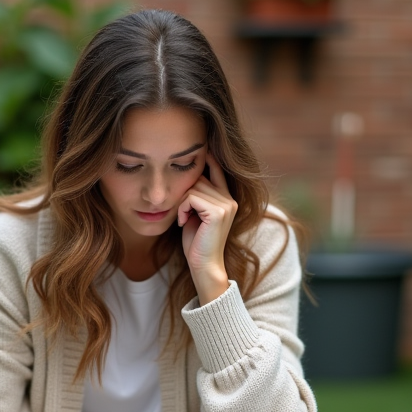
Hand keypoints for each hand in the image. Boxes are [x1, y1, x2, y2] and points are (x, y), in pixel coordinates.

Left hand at [178, 150, 236, 304]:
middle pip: (198, 177)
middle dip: (184, 191)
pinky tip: (181, 222)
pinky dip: (181, 208)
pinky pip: (191, 197)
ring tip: (182, 219)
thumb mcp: (195, 213)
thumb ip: (196, 195)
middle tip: (181, 212)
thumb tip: (188, 173)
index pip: (216, 168)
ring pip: (193, 187)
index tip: (196, 147)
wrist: (203, 265)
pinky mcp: (218, 212)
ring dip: (181, 202)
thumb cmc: (196, 242)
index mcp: (227, 198)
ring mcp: (227, 205)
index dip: (206, 157)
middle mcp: (230, 199)